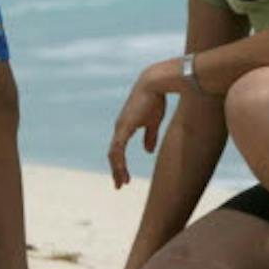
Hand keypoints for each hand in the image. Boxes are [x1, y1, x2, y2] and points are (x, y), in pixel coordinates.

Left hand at [107, 73, 168, 189]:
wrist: (155, 83)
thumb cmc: (155, 99)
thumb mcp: (153, 121)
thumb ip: (149, 136)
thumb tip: (147, 151)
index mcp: (125, 127)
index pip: (118, 150)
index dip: (120, 164)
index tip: (124, 178)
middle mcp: (120, 128)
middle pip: (113, 154)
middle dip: (116, 170)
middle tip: (119, 185)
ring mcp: (121, 127)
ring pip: (114, 153)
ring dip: (117, 169)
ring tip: (121, 182)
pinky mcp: (125, 126)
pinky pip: (118, 148)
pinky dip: (119, 161)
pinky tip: (121, 171)